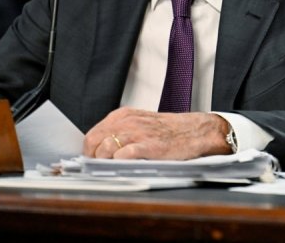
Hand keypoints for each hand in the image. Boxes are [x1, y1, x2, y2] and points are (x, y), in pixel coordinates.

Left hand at [82, 108, 231, 158]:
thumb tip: (100, 150)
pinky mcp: (149, 146)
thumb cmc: (169, 131)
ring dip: (105, 162)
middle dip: (94, 158)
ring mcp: (138, 133)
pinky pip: (123, 155)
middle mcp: (127, 122)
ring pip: (105, 149)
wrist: (194, 131)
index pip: (92, 134)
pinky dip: (119, 163)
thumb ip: (120, 132)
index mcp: (123, 116)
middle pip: (94, 142)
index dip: (90, 151)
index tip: (92, 161)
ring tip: (113, 169)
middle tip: (100, 168)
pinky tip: (125, 167)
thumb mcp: (140, 123)